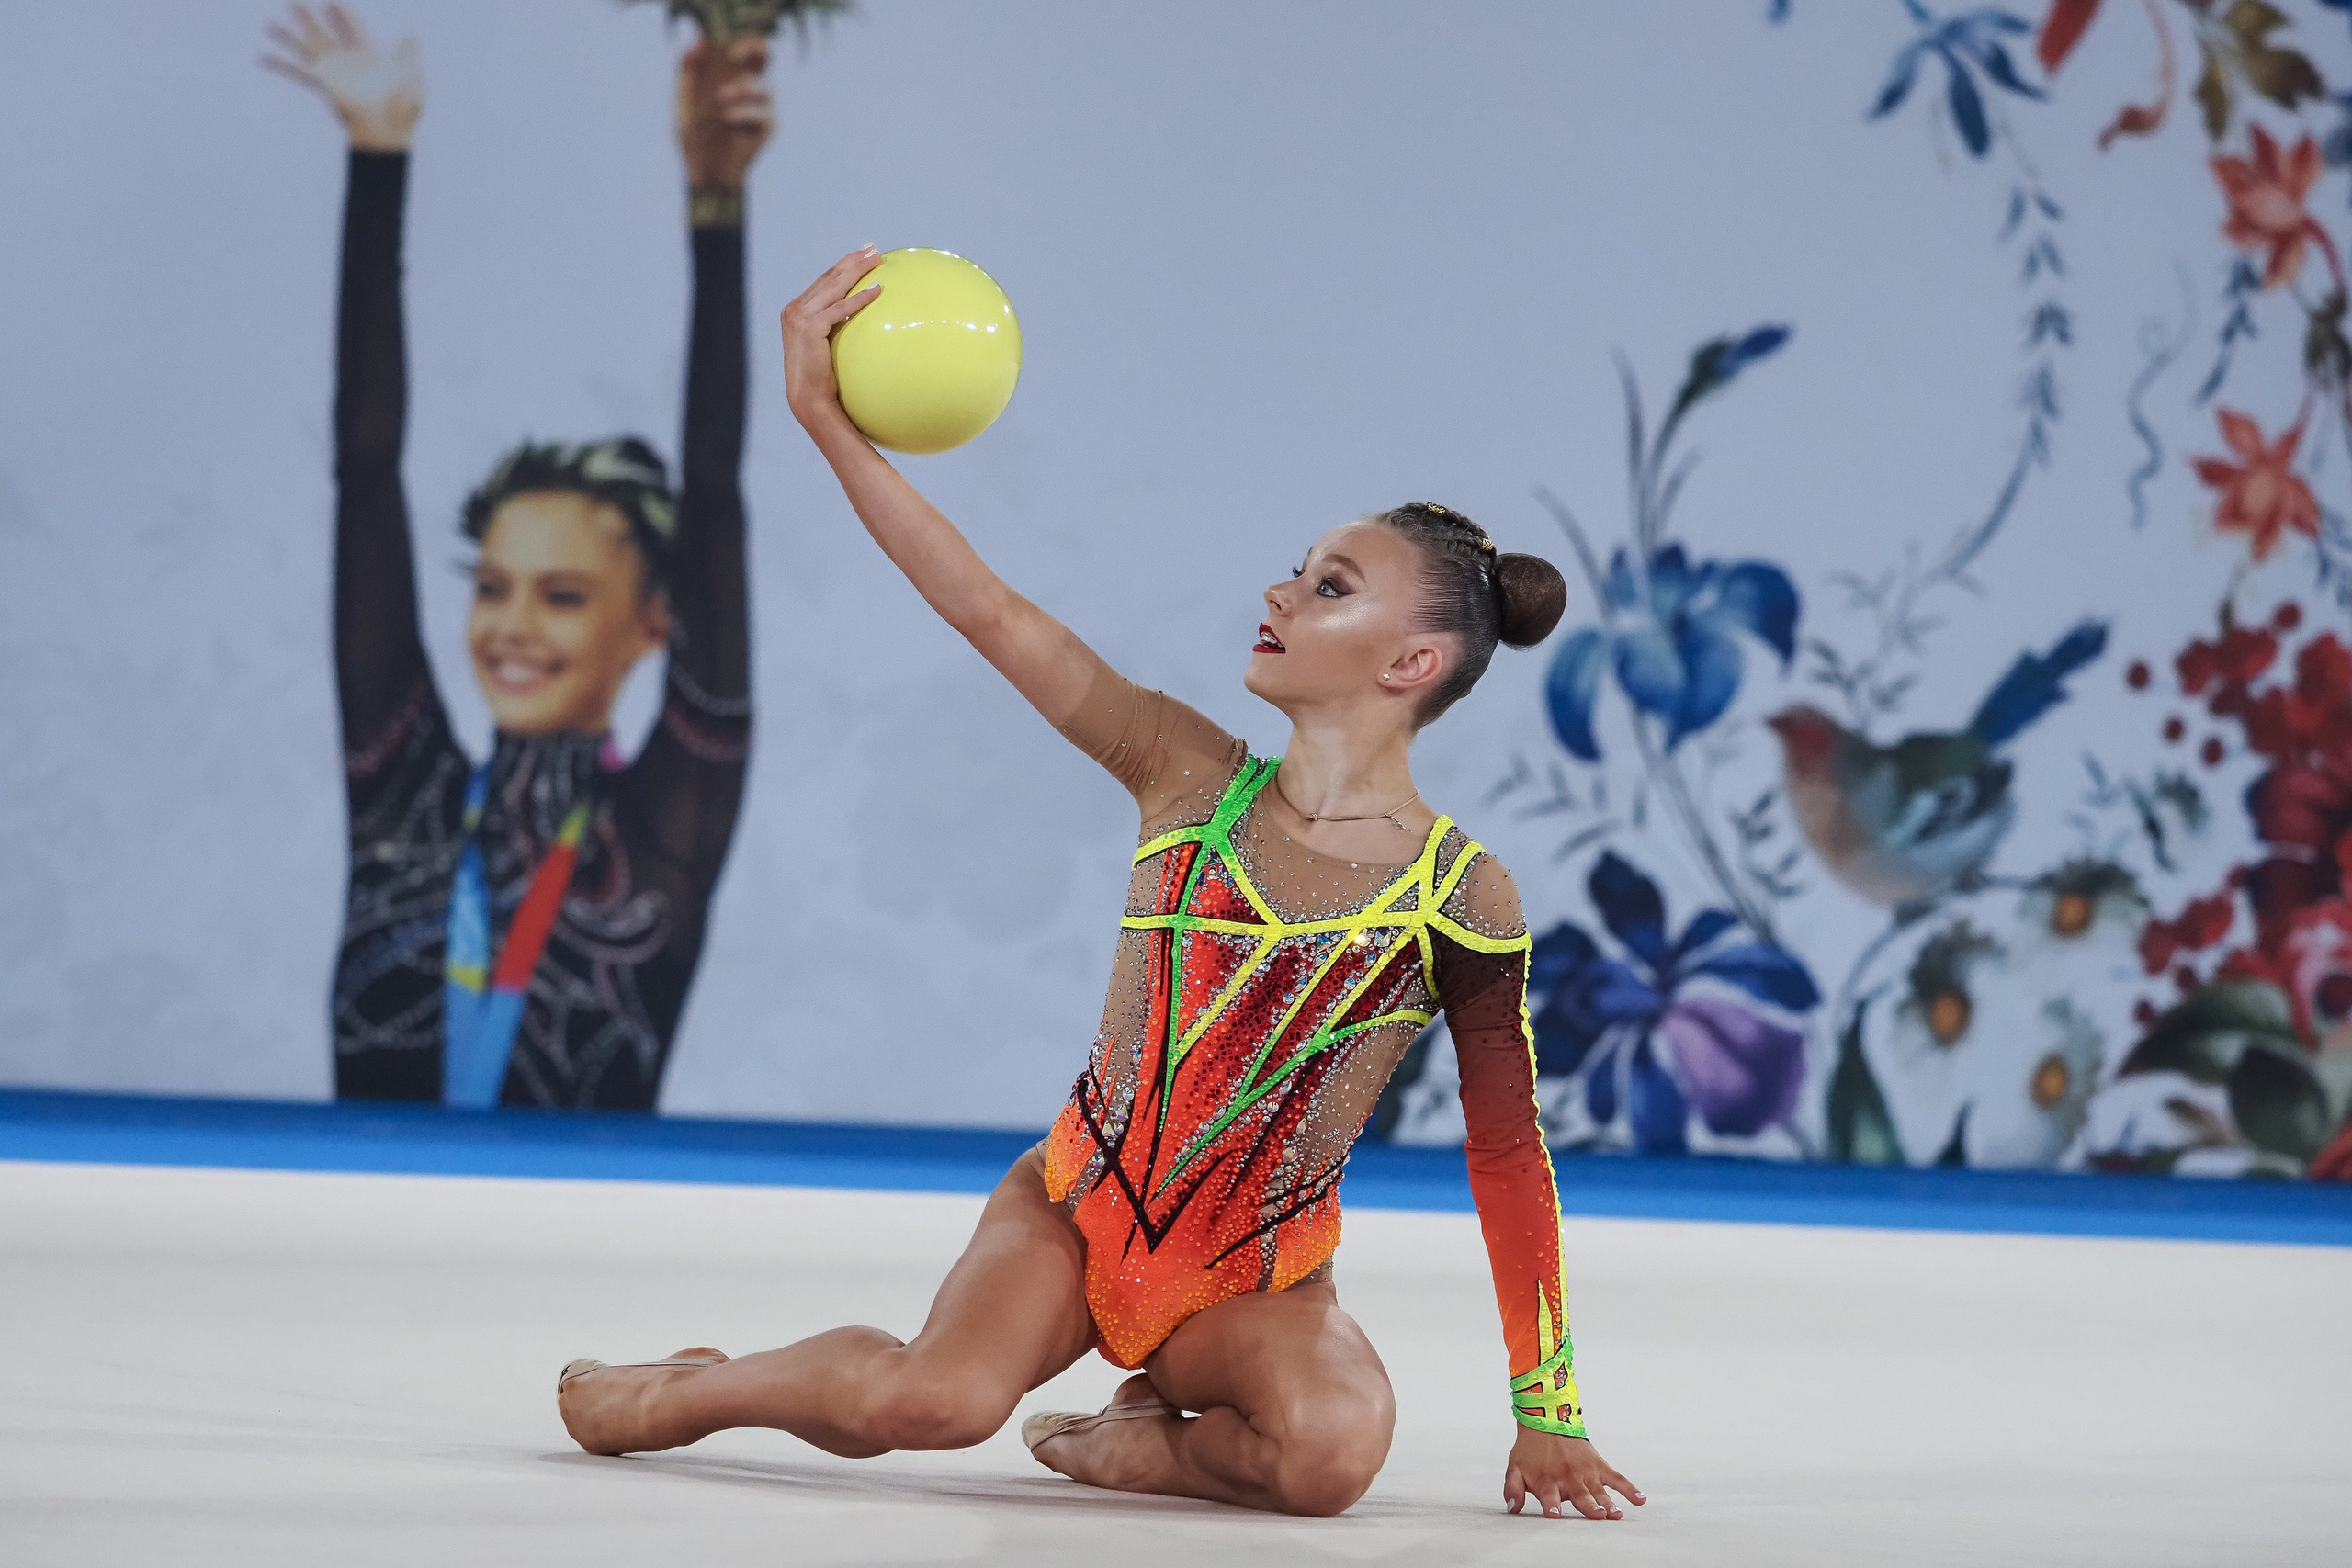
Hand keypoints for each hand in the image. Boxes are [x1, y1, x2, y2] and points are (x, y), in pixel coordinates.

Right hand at [261, 4, 421, 150]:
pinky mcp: (323, 85)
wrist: (388, 132)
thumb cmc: (403, 109)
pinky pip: (298, 72)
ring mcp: (334, 74)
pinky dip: (279, 64)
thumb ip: (409, 55)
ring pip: (306, 49)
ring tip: (269, 24)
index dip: (344, 15)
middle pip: (325, 35)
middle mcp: (348, 64)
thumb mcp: (412, 78)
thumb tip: (410, 33)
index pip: (355, 30)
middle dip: (309, 19)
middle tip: (294, 2)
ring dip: (288, 36)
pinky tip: (260, 57)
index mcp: (371, 58)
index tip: (332, 0)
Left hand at [678, 36, 772, 188]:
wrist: (707, 173)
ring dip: (739, 89)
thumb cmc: (695, 137)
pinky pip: (762, 111)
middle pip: (764, 55)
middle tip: (733, 57)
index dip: (741, 39)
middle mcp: (752, 88)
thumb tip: (697, 44)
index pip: (744, 47)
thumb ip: (687, 71)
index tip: (727, 44)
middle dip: (752, 51)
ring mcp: (764, 106)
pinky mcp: (769, 125)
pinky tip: (727, 119)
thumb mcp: (684, 101)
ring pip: (761, 85)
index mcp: (732, 77)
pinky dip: (742, 113)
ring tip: (719, 102)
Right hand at [780, 247, 882, 432]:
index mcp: (796, 311)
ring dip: (857, 269)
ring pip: (834, 286)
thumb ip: (834, 328)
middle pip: (829, 278)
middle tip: (873, 249)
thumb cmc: (822, 380)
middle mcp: (794, 309)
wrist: (809, 399)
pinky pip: (840, 308)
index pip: (823, 282)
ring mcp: (799, 317)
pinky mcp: (809, 327)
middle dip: (852, 261)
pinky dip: (859, 298)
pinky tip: (877, 290)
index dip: (843, 266)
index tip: (861, 254)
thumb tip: (858, 320)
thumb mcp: (826, 346)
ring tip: (877, 259)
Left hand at [1503, 1428, 1643, 1520]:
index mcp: (1548, 1482)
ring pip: (1600, 1491)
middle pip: (1580, 1496)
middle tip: (1597, 1516)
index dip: (1551, 1507)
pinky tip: (1641, 1500)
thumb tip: (1511, 1508)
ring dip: (1609, 1503)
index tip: (1554, 1515)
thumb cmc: (1530, 1451)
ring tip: (1616, 1514)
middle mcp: (1569, 1478)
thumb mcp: (1515, 1468)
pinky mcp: (1599, 1465)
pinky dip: (1629, 1489)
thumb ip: (1512, 1489)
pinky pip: (1617, 1478)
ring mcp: (1586, 1472)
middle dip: (1589, 1507)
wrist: (1546, 1421)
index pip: (1549, 1498)